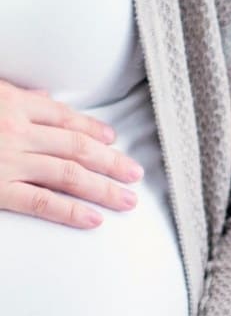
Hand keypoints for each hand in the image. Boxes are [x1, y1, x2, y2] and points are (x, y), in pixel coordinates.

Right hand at [0, 78, 143, 228]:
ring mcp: (10, 161)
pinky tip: (94, 218)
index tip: (112, 139)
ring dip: (103, 189)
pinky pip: (42, 201)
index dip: (93, 129)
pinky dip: (71, 211)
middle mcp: (17, 131)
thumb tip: (41, 97)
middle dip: (111, 162)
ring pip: (69, 174)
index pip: (64, 117)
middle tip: (134, 174)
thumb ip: (13, 97)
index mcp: (12, 104)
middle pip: (77, 147)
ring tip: (126, 200)